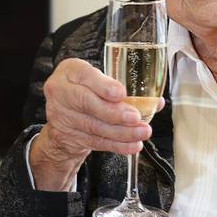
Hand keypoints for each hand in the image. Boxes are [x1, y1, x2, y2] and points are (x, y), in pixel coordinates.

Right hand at [29, 58, 160, 190]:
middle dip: (114, 113)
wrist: (62, 114)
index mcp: (70, 71)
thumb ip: (123, 87)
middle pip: (86, 102)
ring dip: (121, 132)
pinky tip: (132, 145)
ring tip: (141, 132)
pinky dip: (116, 145)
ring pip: (93, 126)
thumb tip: (156, 102)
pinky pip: (94, 141)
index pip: (84, 75)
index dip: (103, 86)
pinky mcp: (67, 135)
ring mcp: (61, 115)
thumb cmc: (85, 90)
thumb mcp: (97, 80)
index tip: (121, 93)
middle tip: (135, 118)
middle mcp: (60, 91)